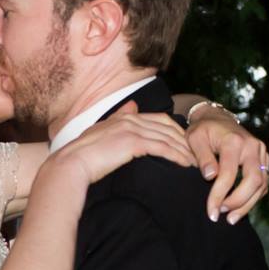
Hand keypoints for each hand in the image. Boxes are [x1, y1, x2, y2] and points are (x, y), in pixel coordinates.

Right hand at [48, 107, 195, 188]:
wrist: (71, 164)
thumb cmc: (83, 155)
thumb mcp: (102, 131)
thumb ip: (119, 118)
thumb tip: (133, 105)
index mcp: (124, 116)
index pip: (158, 119)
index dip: (175, 130)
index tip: (185, 143)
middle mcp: (130, 118)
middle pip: (167, 126)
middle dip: (184, 139)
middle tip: (197, 152)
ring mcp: (131, 129)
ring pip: (167, 137)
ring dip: (184, 149)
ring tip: (196, 161)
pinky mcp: (133, 142)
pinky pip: (162, 147)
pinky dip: (177, 155)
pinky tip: (186, 164)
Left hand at [183, 105, 268, 223]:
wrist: (218, 118)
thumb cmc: (203, 130)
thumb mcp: (195, 139)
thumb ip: (202, 157)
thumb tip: (210, 177)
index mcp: (234, 141)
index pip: (229, 174)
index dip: (219, 195)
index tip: (211, 212)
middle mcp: (252, 146)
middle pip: (254, 180)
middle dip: (238, 202)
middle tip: (222, 214)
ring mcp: (261, 152)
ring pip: (262, 184)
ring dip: (247, 204)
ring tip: (230, 218)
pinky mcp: (264, 160)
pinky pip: (263, 183)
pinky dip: (253, 198)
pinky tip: (239, 207)